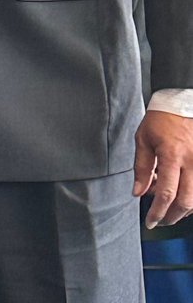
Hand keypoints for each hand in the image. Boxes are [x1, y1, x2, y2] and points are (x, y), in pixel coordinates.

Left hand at [134, 110, 192, 226]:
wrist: (180, 103)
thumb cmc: (161, 119)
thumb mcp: (143, 139)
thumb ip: (141, 167)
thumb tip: (138, 192)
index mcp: (172, 155)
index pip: (166, 193)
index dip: (158, 212)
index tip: (150, 221)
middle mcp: (192, 161)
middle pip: (185, 202)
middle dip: (171, 216)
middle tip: (160, 220)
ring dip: (183, 210)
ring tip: (168, 209)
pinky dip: (192, 200)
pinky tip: (182, 198)